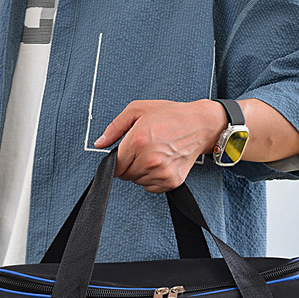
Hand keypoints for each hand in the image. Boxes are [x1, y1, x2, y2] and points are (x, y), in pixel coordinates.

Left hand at [93, 99, 224, 192]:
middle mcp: (149, 160)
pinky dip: (152, 178)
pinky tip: (161, 163)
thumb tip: (99, 144)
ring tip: (154, 154)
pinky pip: (150, 187)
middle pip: (125, 175)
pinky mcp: (171, 181)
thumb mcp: (138, 109)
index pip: (114, 165)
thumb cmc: (169, 115)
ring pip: (137, 182)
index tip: (125, 153)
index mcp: (138, 141)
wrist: (199, 124)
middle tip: (143, 149)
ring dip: (141, 171)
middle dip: (129, 164)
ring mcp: (161, 172)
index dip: (117, 159)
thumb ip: (115, 128)